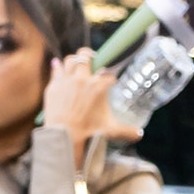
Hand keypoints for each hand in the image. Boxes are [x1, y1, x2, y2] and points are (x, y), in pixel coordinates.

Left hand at [41, 48, 141, 166]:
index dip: (111, 78)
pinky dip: (57, 66)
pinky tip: (57, 64)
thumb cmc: (90, 133)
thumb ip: (127, 131)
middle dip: (90, 56)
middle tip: (92, 59)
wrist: (65, 136)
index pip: (108, 75)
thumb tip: (140, 134)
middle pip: (86, 57)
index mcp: (99, 86)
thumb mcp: (111, 131)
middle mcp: (83, 79)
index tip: (111, 81)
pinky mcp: (54, 86)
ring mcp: (67, 80)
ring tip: (76, 63)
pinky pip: (56, 69)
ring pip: (70, 60)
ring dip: (74, 60)